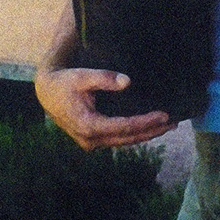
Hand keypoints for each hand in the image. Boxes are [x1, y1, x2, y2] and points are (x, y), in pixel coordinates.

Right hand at [34, 67, 174, 150]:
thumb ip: (103, 78)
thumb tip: (127, 81)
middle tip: (173, 123)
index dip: (146, 122)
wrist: (47, 93)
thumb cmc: (65, 82)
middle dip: (152, 131)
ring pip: (124, 142)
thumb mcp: (82, 76)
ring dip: (145, 135)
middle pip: (128, 138)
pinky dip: (134, 134)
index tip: (164, 115)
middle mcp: (90, 139)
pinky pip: (118, 139)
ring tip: (166, 126)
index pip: (124, 127)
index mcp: (88, 125)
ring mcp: (91, 143)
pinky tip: (148, 128)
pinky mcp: (92, 141)